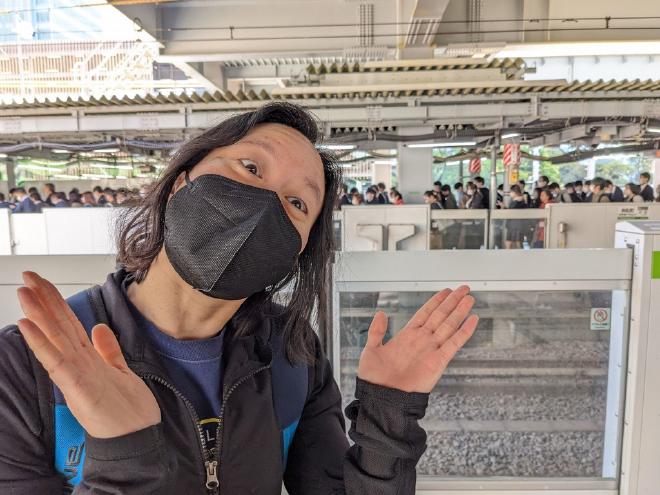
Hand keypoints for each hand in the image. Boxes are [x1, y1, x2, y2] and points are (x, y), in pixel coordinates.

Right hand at [16, 272, 160, 438]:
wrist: (138, 437)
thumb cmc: (128, 410)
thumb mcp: (120, 371)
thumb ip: (108, 349)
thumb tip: (99, 326)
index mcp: (87, 359)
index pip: (68, 324)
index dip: (56, 302)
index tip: (43, 282)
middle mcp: (77, 364)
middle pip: (57, 326)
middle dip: (43, 300)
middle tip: (27, 275)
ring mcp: (74, 375)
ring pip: (52, 339)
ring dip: (37, 315)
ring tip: (23, 292)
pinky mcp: (76, 387)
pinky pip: (56, 361)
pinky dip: (41, 343)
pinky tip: (28, 326)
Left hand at [357, 286, 477, 392]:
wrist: (382, 398)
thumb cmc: (375, 379)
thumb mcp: (371, 349)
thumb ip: (377, 331)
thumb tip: (381, 313)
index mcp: (407, 336)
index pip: (425, 313)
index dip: (436, 301)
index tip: (446, 291)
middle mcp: (422, 340)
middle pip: (440, 315)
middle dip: (452, 301)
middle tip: (464, 288)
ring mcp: (431, 350)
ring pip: (449, 325)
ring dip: (460, 311)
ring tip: (469, 298)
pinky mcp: (438, 362)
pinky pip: (454, 343)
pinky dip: (464, 332)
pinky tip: (472, 320)